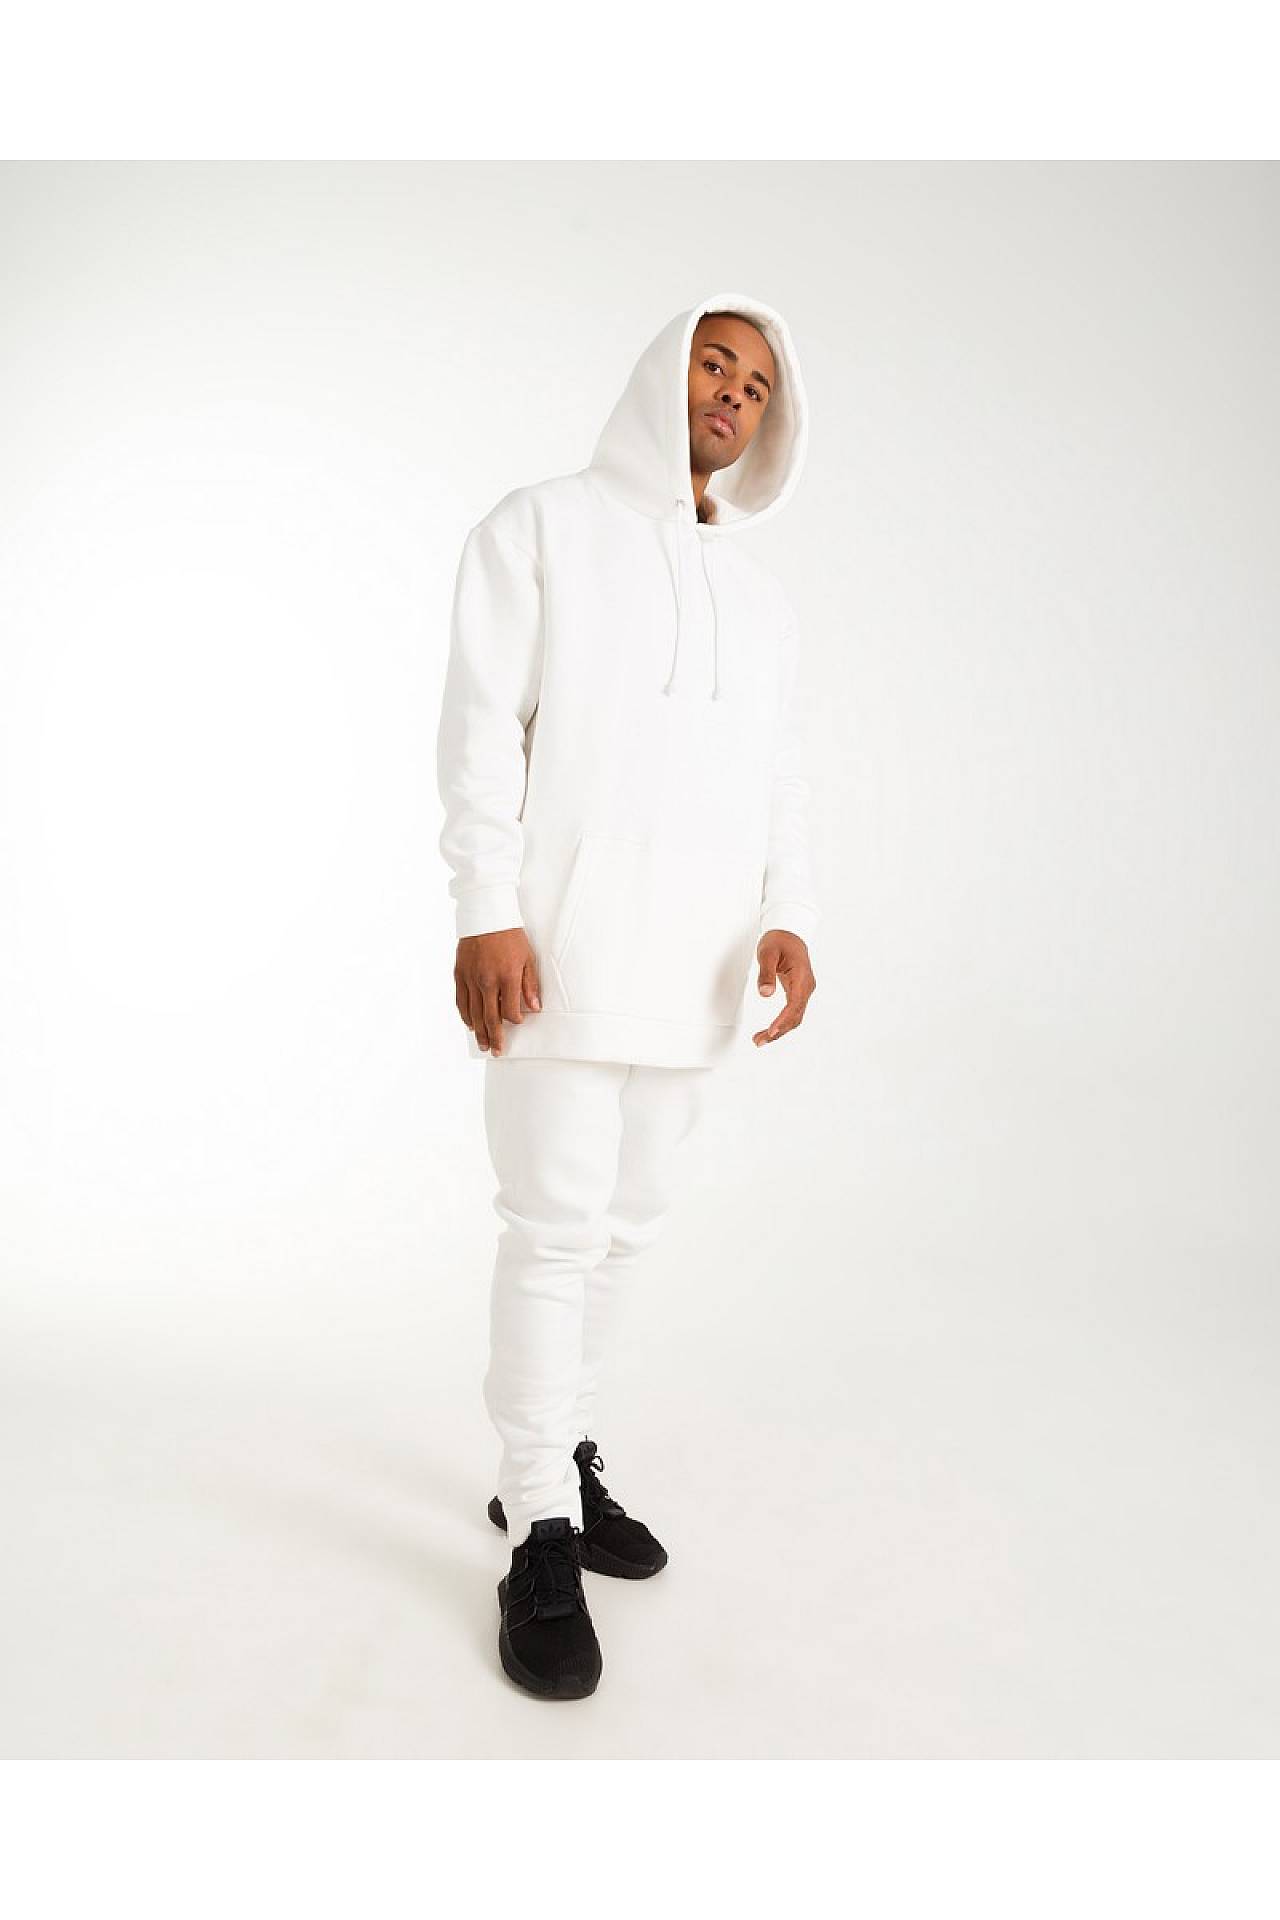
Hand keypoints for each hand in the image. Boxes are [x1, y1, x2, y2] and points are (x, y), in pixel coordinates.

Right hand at [454, 927, 540, 1055]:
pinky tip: (470, 1024)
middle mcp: (487, 981)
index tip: (518, 1022)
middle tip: (496, 1052)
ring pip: (474, 1013)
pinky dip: (465, 1015)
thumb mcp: (527, 958)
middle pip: (490, 1017)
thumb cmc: (510, 936)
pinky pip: (461, 1001)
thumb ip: (529, 984)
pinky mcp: (460, 974)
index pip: (509, 1010)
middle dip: (494, 1037)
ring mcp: (470, 979)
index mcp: (506, 977)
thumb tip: (534, 1007)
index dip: (515, 1020)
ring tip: (482, 1045)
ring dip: (478, 1032)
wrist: (485, 915)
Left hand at [751, 931, 815, 1045]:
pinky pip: (793, 1012)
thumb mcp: (767, 952)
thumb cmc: (779, 940)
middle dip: (778, 1031)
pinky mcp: (799, 992)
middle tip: (759, 1041)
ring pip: (795, 1017)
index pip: (794, 1005)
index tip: (771, 1032)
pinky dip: (782, 1023)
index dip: (783, 1021)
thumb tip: (765, 993)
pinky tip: (771, 1030)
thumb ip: (766, 973)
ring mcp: (804, 990)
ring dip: (780, 1030)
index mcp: (801, 977)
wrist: (789, 932)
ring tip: (761, 1039)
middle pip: (795, 1016)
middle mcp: (806, 986)